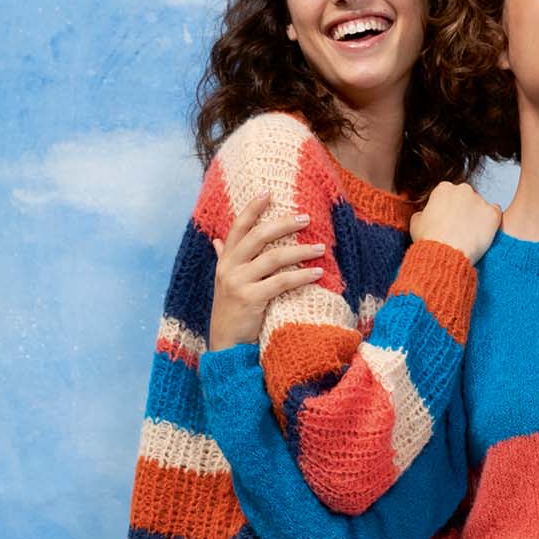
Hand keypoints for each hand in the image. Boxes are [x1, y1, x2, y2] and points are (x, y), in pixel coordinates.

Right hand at [207, 190, 326, 350]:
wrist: (226, 345)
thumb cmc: (230, 312)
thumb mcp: (223, 283)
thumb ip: (222, 259)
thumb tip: (217, 240)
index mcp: (225, 260)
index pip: (237, 227)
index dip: (252, 208)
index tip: (268, 192)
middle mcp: (229, 268)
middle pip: (259, 236)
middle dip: (284, 224)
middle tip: (306, 218)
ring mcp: (239, 283)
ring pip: (274, 258)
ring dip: (301, 251)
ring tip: (321, 249)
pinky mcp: (251, 299)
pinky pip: (282, 282)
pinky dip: (302, 276)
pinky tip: (317, 273)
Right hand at [409, 180, 503, 264]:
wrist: (444, 255)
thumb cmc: (429, 242)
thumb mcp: (416, 223)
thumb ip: (423, 212)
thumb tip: (425, 213)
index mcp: (444, 188)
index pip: (449, 194)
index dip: (449, 209)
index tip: (448, 222)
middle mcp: (463, 189)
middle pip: (466, 198)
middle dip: (464, 211)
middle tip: (460, 229)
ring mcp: (479, 200)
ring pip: (480, 206)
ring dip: (477, 217)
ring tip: (470, 236)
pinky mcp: (492, 213)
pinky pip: (495, 214)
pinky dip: (491, 223)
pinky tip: (482, 234)